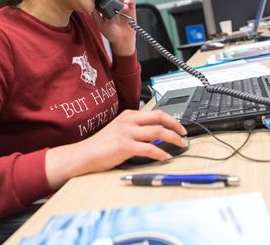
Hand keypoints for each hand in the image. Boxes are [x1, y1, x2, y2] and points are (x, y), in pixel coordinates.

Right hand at [45, 110, 186, 188]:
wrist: (84, 154)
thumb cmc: (101, 145)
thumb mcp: (119, 130)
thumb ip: (135, 129)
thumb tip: (155, 134)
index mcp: (128, 115)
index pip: (155, 113)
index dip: (170, 119)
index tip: (179, 126)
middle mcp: (129, 121)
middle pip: (159, 117)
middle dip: (176, 125)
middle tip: (184, 134)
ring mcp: (127, 132)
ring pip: (158, 131)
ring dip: (173, 139)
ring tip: (181, 145)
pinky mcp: (125, 146)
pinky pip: (149, 148)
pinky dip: (161, 153)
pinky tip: (166, 157)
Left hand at [90, 0, 135, 55]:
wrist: (121, 41)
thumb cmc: (111, 33)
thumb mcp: (100, 24)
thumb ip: (95, 15)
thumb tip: (90, 6)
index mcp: (108, 8)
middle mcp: (116, 5)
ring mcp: (124, 6)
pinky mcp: (132, 9)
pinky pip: (131, 0)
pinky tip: (125, 4)